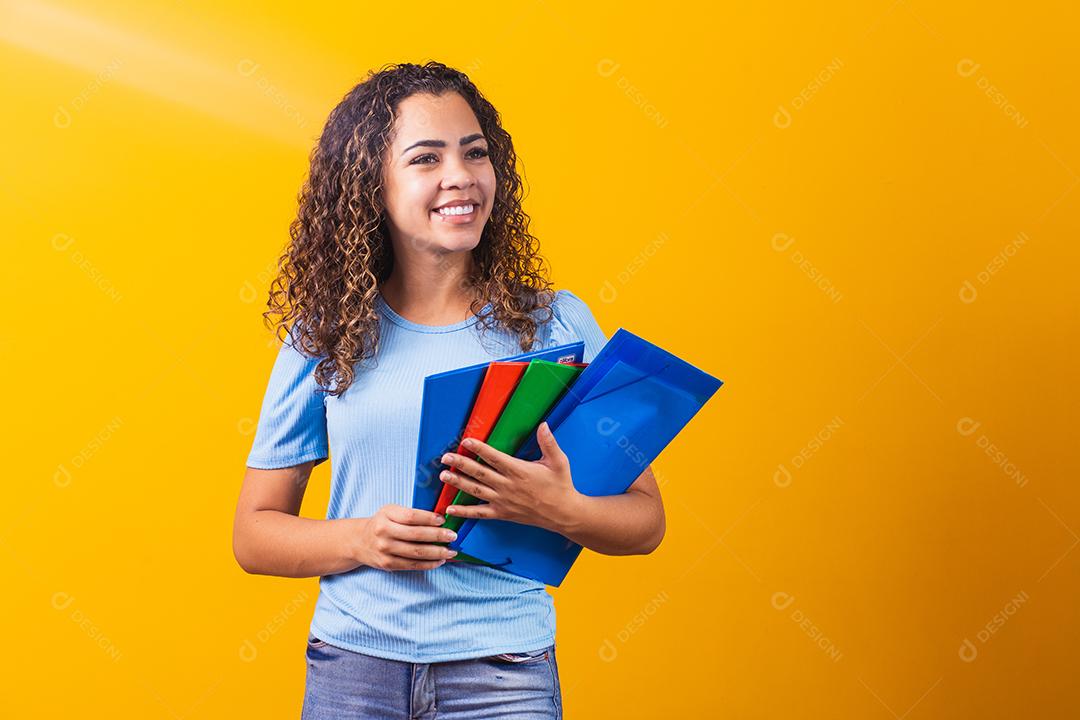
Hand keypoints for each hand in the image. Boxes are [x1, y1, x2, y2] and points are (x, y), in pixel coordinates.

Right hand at [351, 504, 459, 570]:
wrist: (359, 541)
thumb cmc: (382, 522)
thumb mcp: (391, 511)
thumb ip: (410, 513)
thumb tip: (439, 519)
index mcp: (386, 515)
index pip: (411, 516)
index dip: (429, 518)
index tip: (443, 520)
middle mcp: (384, 532)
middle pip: (416, 535)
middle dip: (438, 536)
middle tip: (453, 536)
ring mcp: (385, 550)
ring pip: (416, 552)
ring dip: (437, 553)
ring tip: (451, 551)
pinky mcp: (388, 564)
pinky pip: (412, 565)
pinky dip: (428, 564)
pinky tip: (440, 561)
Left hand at [439, 422, 582, 532]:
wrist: (563, 514)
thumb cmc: (561, 486)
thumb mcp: (559, 461)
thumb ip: (549, 442)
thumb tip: (543, 425)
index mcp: (519, 471)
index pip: (494, 458)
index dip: (479, 448)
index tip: (466, 441)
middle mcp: (508, 486)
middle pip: (479, 473)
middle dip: (461, 464)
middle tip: (445, 457)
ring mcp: (503, 501)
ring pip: (476, 491)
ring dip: (458, 483)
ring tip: (443, 475)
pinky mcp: (502, 514)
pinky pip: (479, 513)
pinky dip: (463, 512)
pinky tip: (449, 509)